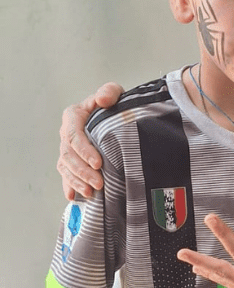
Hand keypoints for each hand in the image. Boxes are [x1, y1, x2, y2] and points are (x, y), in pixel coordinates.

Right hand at [57, 82, 123, 198]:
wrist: (112, 111)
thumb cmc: (112, 102)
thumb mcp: (113, 92)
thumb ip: (109, 92)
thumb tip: (102, 100)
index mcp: (73, 115)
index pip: (74, 135)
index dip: (84, 151)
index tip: (98, 163)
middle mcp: (66, 132)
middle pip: (69, 155)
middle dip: (83, 171)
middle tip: (99, 182)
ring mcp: (67, 147)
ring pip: (66, 166)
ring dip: (77, 181)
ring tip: (91, 192)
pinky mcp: (70, 159)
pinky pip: (66, 174)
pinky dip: (69, 185)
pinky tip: (74, 196)